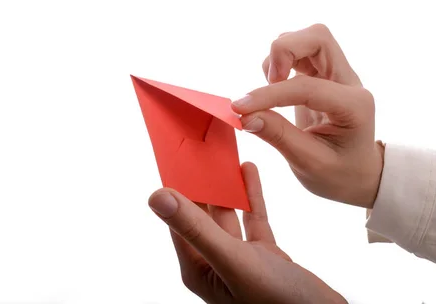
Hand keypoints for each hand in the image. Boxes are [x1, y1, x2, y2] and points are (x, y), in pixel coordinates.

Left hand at [148, 162, 346, 303]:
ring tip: (221, 152)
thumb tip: (157, 197)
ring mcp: (241, 259)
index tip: (174, 154)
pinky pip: (253, 218)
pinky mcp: (265, 255)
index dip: (175, 186)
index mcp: (198, 267)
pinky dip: (251, 194)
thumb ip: (197, 229)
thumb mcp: (233, 261)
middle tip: (199, 146)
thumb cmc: (278, 303)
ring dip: (226, 185)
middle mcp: (214, 262)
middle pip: (202, 213)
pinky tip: (248, 168)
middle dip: (201, 181)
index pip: (178, 219)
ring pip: (228, 213)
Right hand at [231, 24, 383, 207]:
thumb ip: (278, 135)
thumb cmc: (339, 174)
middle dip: (284, 51)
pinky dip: (279, 60)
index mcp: (355, 106)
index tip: (239, 109)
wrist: (356, 175)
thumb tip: (244, 115)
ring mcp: (337, 74)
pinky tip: (274, 86)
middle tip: (268, 81)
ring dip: (281, 55)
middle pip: (318, 37)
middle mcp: (349, 82)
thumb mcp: (308, 163)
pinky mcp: (322, 73)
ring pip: (308, 38)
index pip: (308, 87)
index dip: (269, 95)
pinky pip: (299, 49)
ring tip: (270, 87)